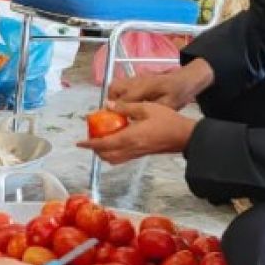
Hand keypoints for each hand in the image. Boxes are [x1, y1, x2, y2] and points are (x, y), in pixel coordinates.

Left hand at [78, 101, 196, 164]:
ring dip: (103, 153)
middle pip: (106, 155)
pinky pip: (122, 158)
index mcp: (130, 137)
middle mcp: (131, 149)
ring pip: (113, 159)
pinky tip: (115, 142)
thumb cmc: (168, 121)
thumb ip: (127, 107)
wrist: (184, 136)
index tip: (79, 142)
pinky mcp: (141, 154)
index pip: (104, 144)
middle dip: (95, 150)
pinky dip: (113, 153)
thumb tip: (108, 105)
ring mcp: (136, 153)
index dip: (90, 144)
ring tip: (100, 141)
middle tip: (90, 138)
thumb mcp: (147, 107)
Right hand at [108, 59, 212, 109]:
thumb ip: (152, 109)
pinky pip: (122, 85)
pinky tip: (127, 106)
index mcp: (145, 87)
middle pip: (114, 88)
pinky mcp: (138, 79)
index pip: (123, 99)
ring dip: (114, 98)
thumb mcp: (170, 105)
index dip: (115, 110)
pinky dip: (120, 95)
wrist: (186, 79)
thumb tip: (134, 117)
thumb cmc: (179, 92)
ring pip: (116, 85)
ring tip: (119, 111)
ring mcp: (137, 78)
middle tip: (115, 115)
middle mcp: (137, 81)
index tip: (111, 121)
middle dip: (111, 102)